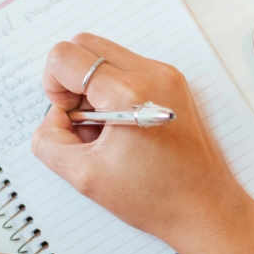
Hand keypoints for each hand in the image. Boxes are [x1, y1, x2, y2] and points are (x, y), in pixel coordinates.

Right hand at [31, 33, 253, 247]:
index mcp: (129, 93)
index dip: (53, 87)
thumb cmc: (155, 198)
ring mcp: (166, 74)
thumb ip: (49, 140)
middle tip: (81, 120)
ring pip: (105, 55)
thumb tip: (53, 117)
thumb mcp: (84, 176)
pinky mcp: (173, 82)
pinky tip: (120, 127)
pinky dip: (112, 90)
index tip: (68, 118)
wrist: (205, 209)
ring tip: (103, 129)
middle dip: (70, 80)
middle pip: (84, 44)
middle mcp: (151, 73)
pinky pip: (127, 68)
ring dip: (91, 86)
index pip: (66, 56)